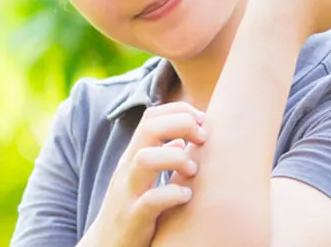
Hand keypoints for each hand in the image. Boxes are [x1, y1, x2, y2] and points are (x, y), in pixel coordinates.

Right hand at [90, 102, 206, 246]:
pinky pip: (150, 201)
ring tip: (192, 170)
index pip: (151, 116)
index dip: (179, 110)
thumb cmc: (132, 210)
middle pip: (148, 128)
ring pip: (144, 159)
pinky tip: (186, 196)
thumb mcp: (144, 180)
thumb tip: (181, 139)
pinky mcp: (132, 219)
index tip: (201, 121)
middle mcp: (128, 169)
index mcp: (133, 156)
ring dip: (176, 158)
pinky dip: (172, 194)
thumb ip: (161, 158)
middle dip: (181, 124)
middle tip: (203, 138)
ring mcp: (128, 193)